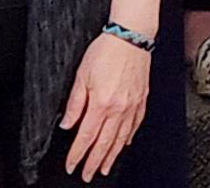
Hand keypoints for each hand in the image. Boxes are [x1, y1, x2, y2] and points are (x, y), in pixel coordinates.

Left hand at [61, 32, 151, 179]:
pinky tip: (124, 143)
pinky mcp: (142, 99)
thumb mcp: (82, 74)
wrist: (131, 35)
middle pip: (104, 143)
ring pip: (120, 138)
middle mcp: (118, 108)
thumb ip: (75, 102)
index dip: (77, 154)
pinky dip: (128, 138)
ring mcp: (132, 105)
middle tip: (88, 175)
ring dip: (111, 156)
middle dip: (94, 163)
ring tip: (105, 168)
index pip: (86, 137)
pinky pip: (135, 125)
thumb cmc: (107, 49)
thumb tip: (67, 124)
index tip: (72, 165)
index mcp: (101, 103)